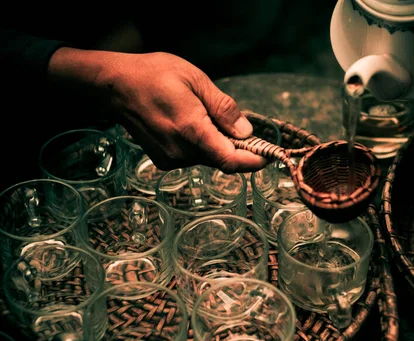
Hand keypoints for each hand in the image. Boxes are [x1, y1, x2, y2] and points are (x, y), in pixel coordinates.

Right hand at [48, 48, 268, 172]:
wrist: (114, 86)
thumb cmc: (154, 75)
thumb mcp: (196, 81)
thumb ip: (224, 109)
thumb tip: (247, 133)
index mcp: (191, 130)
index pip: (230, 160)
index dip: (253, 162)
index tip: (268, 156)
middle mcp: (181, 151)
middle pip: (222, 158)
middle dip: (235, 145)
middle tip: (233, 122)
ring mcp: (171, 159)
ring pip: (208, 158)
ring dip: (215, 143)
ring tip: (200, 114)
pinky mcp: (164, 161)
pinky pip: (193, 157)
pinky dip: (200, 144)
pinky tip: (188, 123)